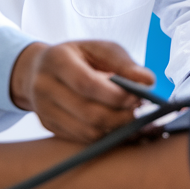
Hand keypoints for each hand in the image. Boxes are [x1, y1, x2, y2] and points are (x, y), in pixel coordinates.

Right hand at [10, 40, 155, 142]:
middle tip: (139, 111)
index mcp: (57, 60)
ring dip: (116, 130)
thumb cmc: (78, 57)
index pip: (86, 84)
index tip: (137, 97)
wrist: (40, 69)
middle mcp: (44, 86)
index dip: (115, 95)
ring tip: (132, 120)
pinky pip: (82, 139)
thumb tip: (148, 81)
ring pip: (86, 131)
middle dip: (120, 116)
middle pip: (87, 112)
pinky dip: (105, 137)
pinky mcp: (49, 126)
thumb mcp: (100, 49)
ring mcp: (44, 109)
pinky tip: (120, 128)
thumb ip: (124, 63)